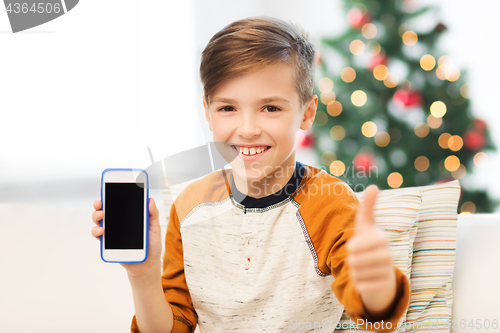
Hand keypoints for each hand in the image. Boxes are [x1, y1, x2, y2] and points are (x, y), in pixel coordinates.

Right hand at [91, 198, 162, 277]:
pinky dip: (97, 232)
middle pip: (105, 211)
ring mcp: (112, 234)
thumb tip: (150, 199)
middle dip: (100, 205)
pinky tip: (102, 231)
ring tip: (101, 216)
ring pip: (99, 222)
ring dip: (96, 217)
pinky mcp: (109, 245)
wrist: (148, 265)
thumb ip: (152, 214)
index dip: (113, 196)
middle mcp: (118, 224)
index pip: (119, 204)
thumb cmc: (152, 245)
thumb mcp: (154, 228)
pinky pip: (99, 237)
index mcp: (129, 217)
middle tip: (100, 203)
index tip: (110, 189)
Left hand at [346, 185, 395, 317]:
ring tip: (363, 268)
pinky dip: (359, 284)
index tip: (357, 246)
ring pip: (356, 274)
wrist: (382, 271)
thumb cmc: (370, 244)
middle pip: (353, 261)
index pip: (353, 247)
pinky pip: (361, 287)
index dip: (351, 248)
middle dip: (351, 261)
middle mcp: (387, 256)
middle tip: (359, 259)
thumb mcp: (366, 225)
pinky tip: (367, 280)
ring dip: (354, 272)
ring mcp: (387, 272)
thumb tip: (373, 186)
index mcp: (381, 239)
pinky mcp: (384, 288)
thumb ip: (368, 207)